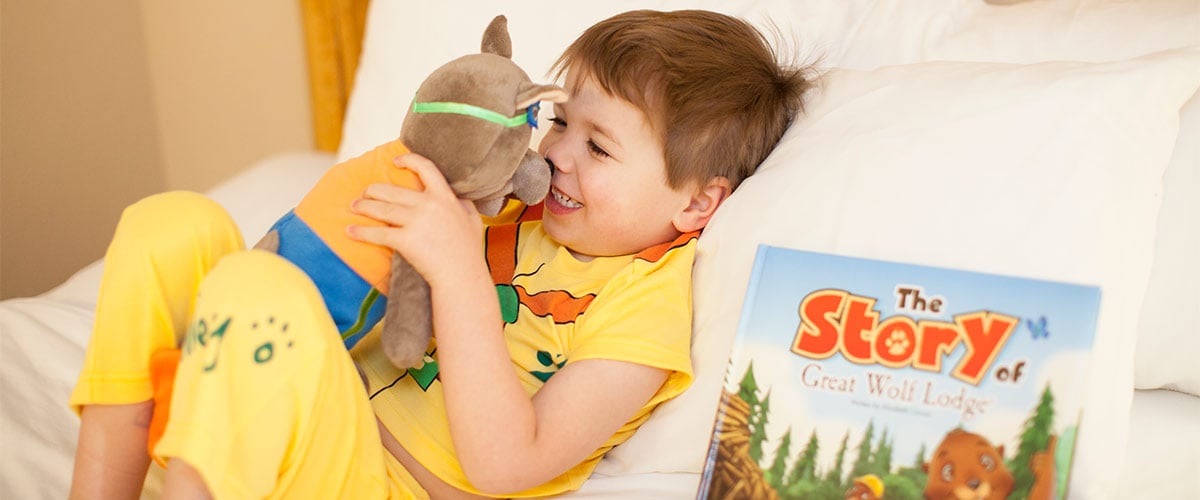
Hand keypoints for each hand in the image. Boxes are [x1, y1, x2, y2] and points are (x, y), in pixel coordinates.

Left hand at [346, 153, 484, 285]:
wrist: (463, 276)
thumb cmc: (469, 250)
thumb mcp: (472, 220)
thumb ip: (463, 204)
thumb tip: (457, 196)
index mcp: (445, 197)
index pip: (425, 168)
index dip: (408, 161)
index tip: (395, 162)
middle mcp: (429, 205)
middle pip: (392, 190)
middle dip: (373, 190)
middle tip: (364, 193)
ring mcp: (416, 222)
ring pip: (381, 209)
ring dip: (363, 207)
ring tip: (354, 207)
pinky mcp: (405, 241)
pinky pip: (377, 234)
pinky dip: (361, 232)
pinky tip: (350, 231)